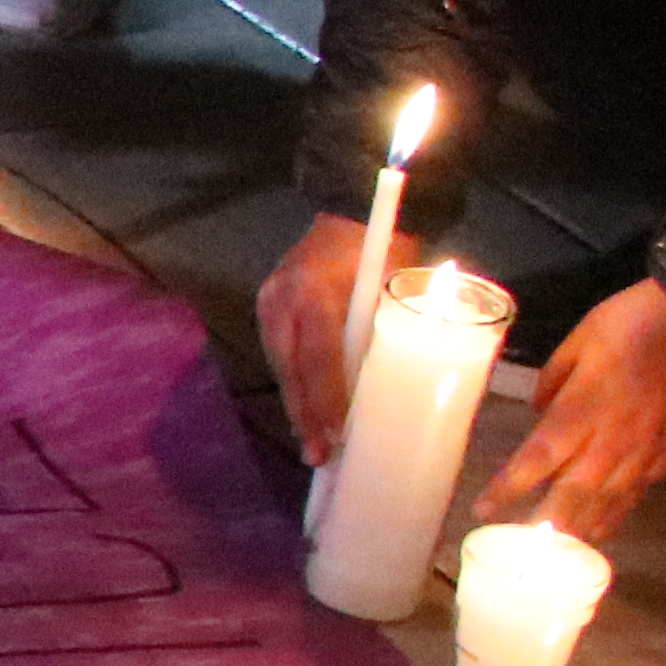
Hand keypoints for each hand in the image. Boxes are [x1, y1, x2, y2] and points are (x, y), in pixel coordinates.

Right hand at [254, 211, 374, 459]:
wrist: (351, 209)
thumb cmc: (386, 247)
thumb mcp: (394, 287)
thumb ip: (386, 332)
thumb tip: (397, 391)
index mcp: (317, 294)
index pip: (320, 360)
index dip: (327, 402)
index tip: (335, 437)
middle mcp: (283, 300)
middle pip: (292, 371)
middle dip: (305, 416)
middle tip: (318, 457)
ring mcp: (269, 302)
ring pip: (283, 366)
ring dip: (298, 405)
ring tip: (313, 443)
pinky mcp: (267, 306)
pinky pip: (282, 354)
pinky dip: (296, 383)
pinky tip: (306, 409)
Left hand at [475, 279, 665, 543]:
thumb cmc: (640, 320)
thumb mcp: (583, 337)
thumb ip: (554, 379)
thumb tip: (540, 412)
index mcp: (584, 410)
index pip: (537, 460)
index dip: (509, 489)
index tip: (483, 511)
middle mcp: (614, 440)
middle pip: (574, 495)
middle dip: (546, 526)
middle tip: (522, 552)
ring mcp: (649, 449)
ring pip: (611, 501)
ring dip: (584, 527)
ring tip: (559, 553)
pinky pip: (642, 489)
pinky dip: (621, 510)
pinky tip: (607, 521)